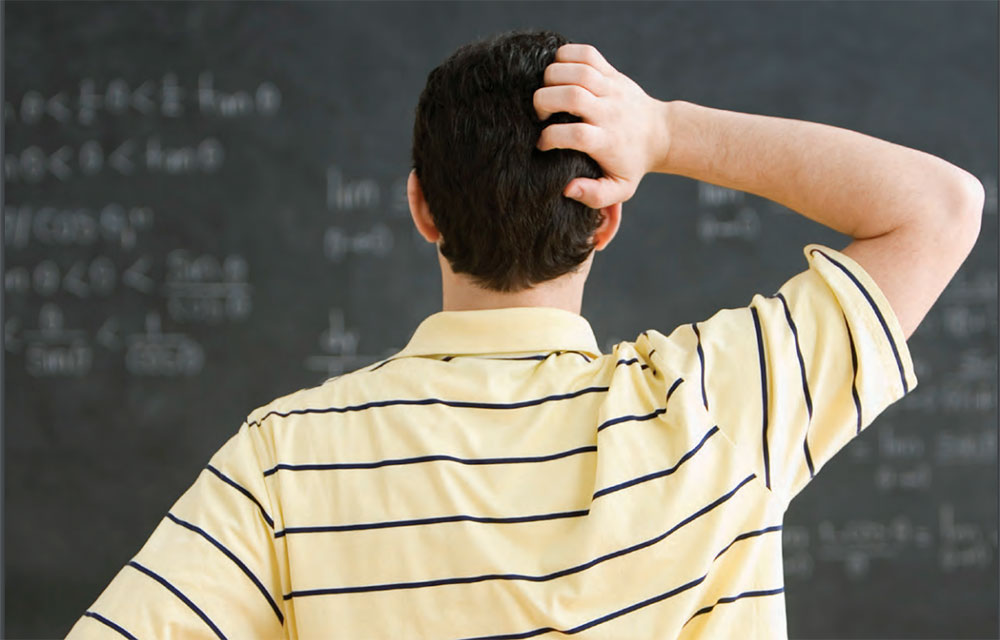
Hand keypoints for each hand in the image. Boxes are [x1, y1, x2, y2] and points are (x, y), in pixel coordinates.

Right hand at [534, 44, 668, 208]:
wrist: (661, 134)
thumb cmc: (631, 164)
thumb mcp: (619, 189)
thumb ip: (594, 196)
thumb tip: (567, 189)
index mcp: (608, 141)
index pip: (576, 134)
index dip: (550, 137)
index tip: (542, 144)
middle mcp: (609, 111)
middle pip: (572, 95)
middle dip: (544, 102)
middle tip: (540, 115)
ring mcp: (611, 88)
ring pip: (575, 70)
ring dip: (551, 78)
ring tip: (548, 94)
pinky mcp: (612, 72)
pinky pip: (585, 53)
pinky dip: (565, 56)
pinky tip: (559, 73)